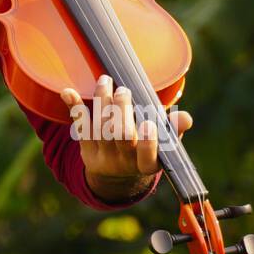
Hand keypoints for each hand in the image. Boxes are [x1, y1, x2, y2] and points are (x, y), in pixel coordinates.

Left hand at [61, 75, 191, 196]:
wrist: (117, 173)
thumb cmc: (146, 149)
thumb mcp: (164, 146)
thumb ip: (173, 130)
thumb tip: (185, 118)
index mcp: (148, 164)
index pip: (148, 158)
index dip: (148, 144)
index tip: (149, 124)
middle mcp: (125, 162)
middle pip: (120, 136)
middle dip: (121, 111)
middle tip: (123, 90)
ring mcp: (104, 156)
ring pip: (100, 128)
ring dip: (101, 101)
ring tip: (105, 81)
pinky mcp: (86, 149)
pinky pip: (79, 127)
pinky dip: (74, 108)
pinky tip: (67, 91)